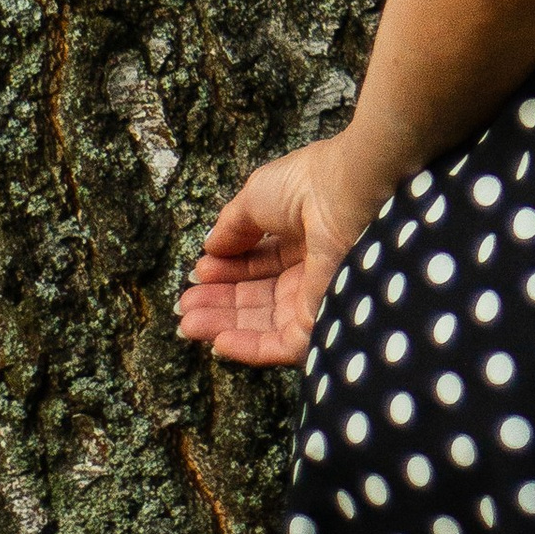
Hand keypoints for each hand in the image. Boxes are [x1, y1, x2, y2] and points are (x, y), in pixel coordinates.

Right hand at [176, 137, 380, 368]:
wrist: (349, 196)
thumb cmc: (307, 186)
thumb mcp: (257, 197)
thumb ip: (232, 227)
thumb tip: (210, 248)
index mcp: (303, 236)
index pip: (259, 263)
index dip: (227, 270)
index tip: (198, 273)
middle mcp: (312, 269)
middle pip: (257, 296)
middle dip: (218, 302)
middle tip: (185, 307)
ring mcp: (317, 296)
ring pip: (263, 323)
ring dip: (223, 325)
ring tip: (189, 323)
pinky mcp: (322, 320)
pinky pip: (281, 344)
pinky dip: (248, 347)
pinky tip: (218, 340)